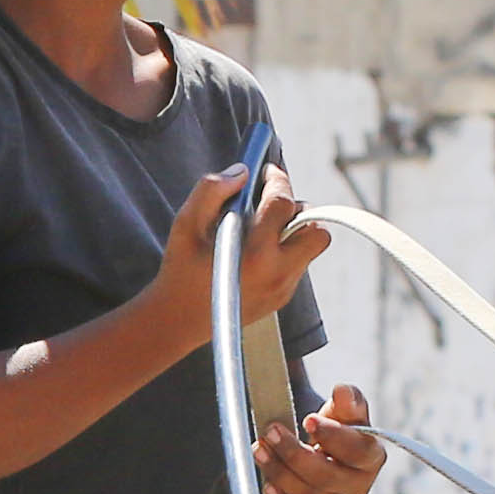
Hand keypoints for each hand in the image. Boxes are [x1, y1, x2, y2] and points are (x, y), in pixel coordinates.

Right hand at [154, 158, 327, 336]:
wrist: (178, 321)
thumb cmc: (181, 268)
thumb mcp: (186, 223)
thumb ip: (211, 190)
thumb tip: (242, 172)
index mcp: (255, 253)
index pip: (284, 203)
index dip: (278, 180)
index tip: (268, 172)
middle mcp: (276, 273)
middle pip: (315, 228)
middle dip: (297, 209)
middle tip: (271, 204)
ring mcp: (283, 288)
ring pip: (311, 247)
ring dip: (293, 231)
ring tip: (262, 229)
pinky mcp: (283, 297)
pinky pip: (298, 263)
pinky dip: (284, 250)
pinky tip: (255, 252)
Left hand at [259, 379, 381, 493]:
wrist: (320, 450)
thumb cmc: (333, 427)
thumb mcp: (341, 410)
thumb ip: (346, 400)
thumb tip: (343, 391)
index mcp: (371, 456)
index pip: (355, 449)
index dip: (331, 436)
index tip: (307, 420)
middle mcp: (361, 486)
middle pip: (325, 475)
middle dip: (293, 453)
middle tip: (271, 432)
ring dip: (279, 472)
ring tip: (259, 450)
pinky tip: (267, 485)